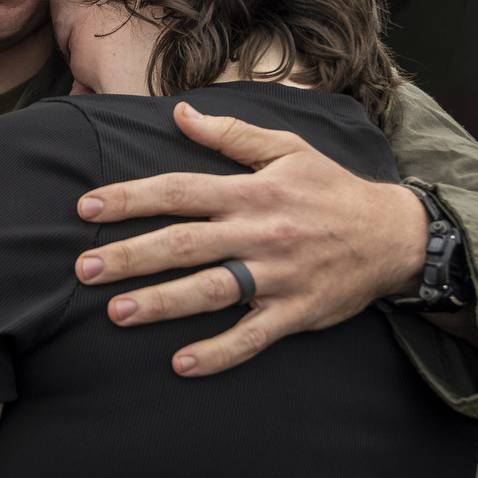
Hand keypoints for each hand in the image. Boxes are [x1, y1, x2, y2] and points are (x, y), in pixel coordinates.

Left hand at [74, 101, 429, 376]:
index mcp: (252, 191)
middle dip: (131, 256)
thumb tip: (180, 114)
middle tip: (83, 270)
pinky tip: (181, 364)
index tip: (88, 207)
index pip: (180, 191)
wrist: (394, 236)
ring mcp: (277, 275)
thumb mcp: (287, 149)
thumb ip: (230, 134)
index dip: (132, 198)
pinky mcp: (295, 313)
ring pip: (212, 291)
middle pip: (185, 244)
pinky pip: (253, 337)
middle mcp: (260, 232)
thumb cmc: (332, 189)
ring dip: (163, 304)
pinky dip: (219, 353)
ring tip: (117, 314)